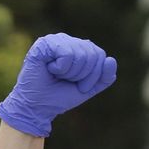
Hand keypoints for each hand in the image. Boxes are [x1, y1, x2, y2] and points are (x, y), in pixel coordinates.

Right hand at [0, 33, 117, 136]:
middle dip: (82, 75)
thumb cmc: (59, 97)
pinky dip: (61, 68)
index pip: (99, 55)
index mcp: (79, 48)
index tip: (79, 86)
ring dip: (70, 73)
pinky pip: (66, 53)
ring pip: (80, 54)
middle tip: (66, 81)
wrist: (37, 107)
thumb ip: (104, 77)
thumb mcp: (88, 88)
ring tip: (57, 75)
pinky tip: (49, 69)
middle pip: (92, 54)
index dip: (93, 75)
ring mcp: (56, 40)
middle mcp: (68, 41)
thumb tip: (111, 60)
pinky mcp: (44, 43)